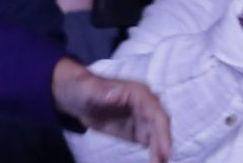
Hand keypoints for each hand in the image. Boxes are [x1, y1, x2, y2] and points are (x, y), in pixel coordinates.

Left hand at [53, 58, 170, 162]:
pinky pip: (152, 144)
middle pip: (161, 128)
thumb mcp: (91, 90)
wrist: (77, 97)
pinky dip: (155, 154)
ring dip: (160, 152)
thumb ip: (105, 92)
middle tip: (161, 162)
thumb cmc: (84, 88)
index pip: (157, 114)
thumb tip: (119, 93)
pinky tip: (154, 162)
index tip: (165, 151)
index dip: (163, 133)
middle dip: (164, 145)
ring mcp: (144, 119)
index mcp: (139, 93)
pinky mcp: (140, 131)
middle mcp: (147, 106)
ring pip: (158, 137)